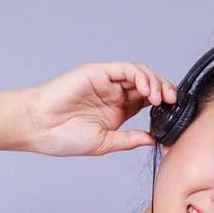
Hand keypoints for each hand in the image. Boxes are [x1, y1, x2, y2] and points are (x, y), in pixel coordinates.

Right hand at [20, 60, 175, 156]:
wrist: (40, 127)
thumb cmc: (64, 137)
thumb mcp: (105, 143)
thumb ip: (129, 139)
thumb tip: (153, 140)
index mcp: (118, 111)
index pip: (147, 102)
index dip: (163, 106)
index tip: (173, 115)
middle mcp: (114, 94)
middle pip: (148, 86)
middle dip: (165, 91)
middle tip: (173, 103)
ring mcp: (107, 82)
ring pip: (140, 74)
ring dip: (155, 83)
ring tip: (159, 98)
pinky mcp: (99, 72)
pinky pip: (125, 69)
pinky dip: (140, 76)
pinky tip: (146, 89)